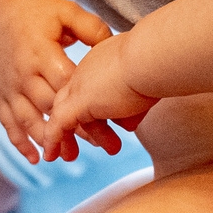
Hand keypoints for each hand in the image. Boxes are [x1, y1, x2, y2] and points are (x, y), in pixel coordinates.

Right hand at [0, 0, 110, 163]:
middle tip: (104, 145)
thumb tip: (112, 48)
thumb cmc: (42, 12)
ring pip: (28, 120)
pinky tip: (36, 157)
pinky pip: (8, 121)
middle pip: (50, 107)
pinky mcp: (2, 93)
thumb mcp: (68, 12)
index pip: (65, 85)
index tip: (109, 120)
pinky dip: (19, 141)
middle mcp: (23, 73)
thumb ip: (91, 28)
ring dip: (48, 141)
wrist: (2, 10)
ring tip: (69, 157)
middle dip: (75, 129)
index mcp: (41, 53)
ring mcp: (10, 86)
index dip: (86, 104)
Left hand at [40, 32, 153, 161]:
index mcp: (103, 60)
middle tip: (83, 140)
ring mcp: (81, 85)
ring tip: (72, 156)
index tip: (102, 118)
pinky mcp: (79, 102)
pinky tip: (51, 155)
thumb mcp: (147, 82)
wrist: (154, 56)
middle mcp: (88, 70)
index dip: (93, 104)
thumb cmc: (161, 64)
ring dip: (71, 137)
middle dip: (78, 122)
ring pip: (66, 114)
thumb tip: (132, 114)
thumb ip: (135, 98)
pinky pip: (59, 124)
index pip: (91, 85)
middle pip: (74, 99)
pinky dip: (54, 140)